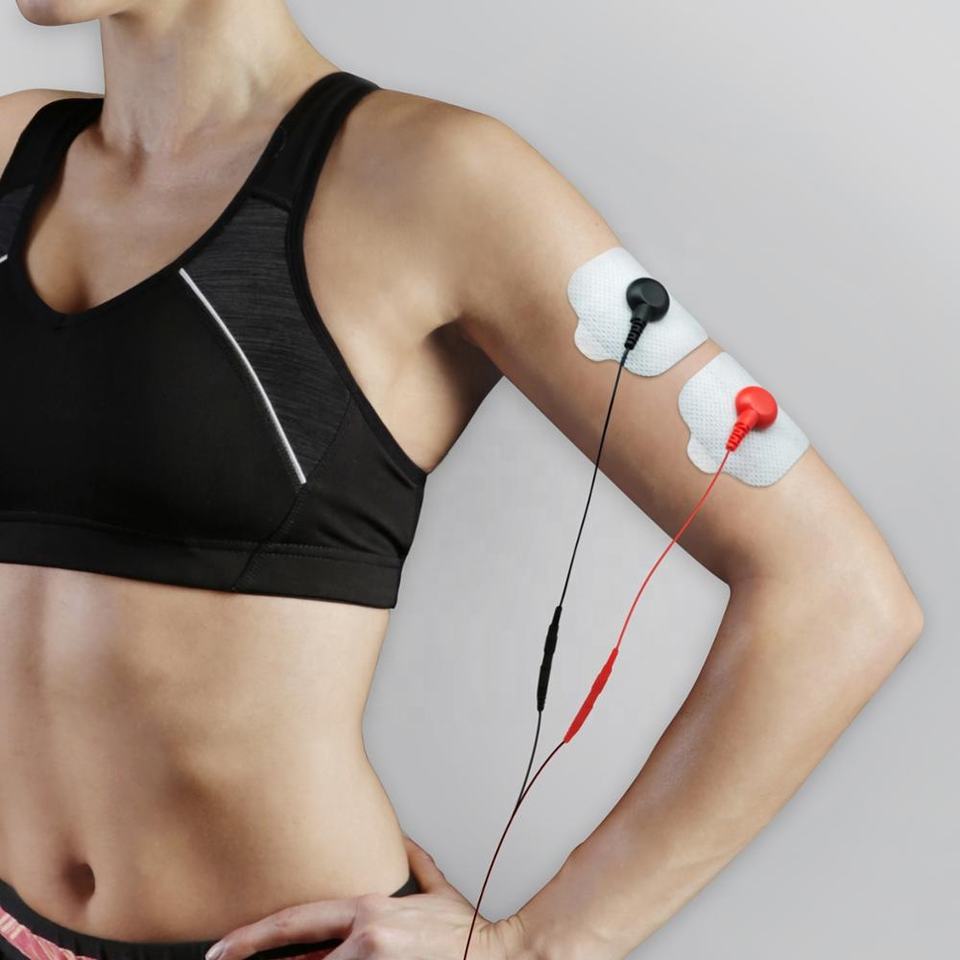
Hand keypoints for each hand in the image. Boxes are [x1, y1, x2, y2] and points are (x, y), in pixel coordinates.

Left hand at [204, 835, 533, 959]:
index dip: (251, 937)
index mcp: (369, 911)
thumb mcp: (436, 890)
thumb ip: (414, 863)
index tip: (221, 949)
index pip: (296, 922)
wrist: (499, 956)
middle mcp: (365, 940)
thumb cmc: (466, 932)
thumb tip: (400, 842)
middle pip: (297, 959)